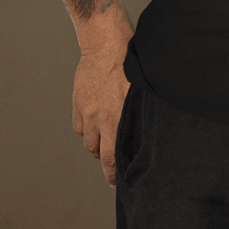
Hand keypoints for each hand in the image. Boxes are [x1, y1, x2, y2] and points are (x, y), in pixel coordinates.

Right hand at [72, 32, 132, 188]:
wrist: (107, 44)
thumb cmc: (131, 62)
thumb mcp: (143, 89)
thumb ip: (141, 111)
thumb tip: (149, 128)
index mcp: (120, 116)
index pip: (114, 156)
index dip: (115, 174)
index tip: (117, 184)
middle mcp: (101, 118)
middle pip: (101, 153)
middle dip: (107, 165)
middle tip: (114, 171)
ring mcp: (88, 112)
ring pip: (90, 142)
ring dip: (98, 146)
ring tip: (108, 145)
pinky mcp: (78, 104)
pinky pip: (80, 128)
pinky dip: (87, 132)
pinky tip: (96, 128)